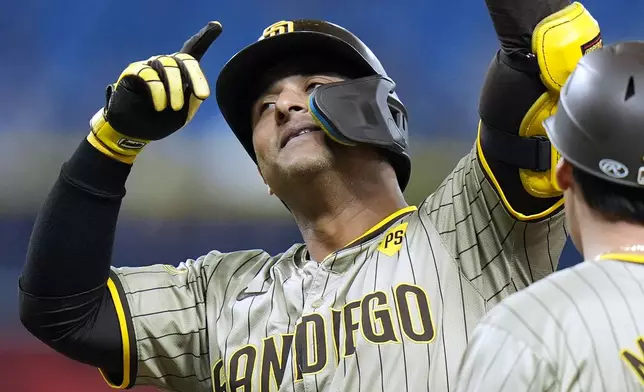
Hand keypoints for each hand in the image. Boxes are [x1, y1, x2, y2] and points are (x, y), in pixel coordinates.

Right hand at [87, 21, 222, 163]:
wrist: (136, 132)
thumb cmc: (161, 121)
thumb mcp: (184, 114)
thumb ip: (193, 100)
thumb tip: (199, 89)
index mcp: (181, 73)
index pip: (193, 51)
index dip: (205, 37)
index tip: (217, 26)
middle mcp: (166, 65)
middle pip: (185, 59)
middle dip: (196, 76)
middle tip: (202, 96)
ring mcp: (150, 66)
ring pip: (168, 66)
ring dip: (175, 88)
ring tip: (175, 107)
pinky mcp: (134, 72)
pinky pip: (149, 75)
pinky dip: (158, 91)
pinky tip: (160, 105)